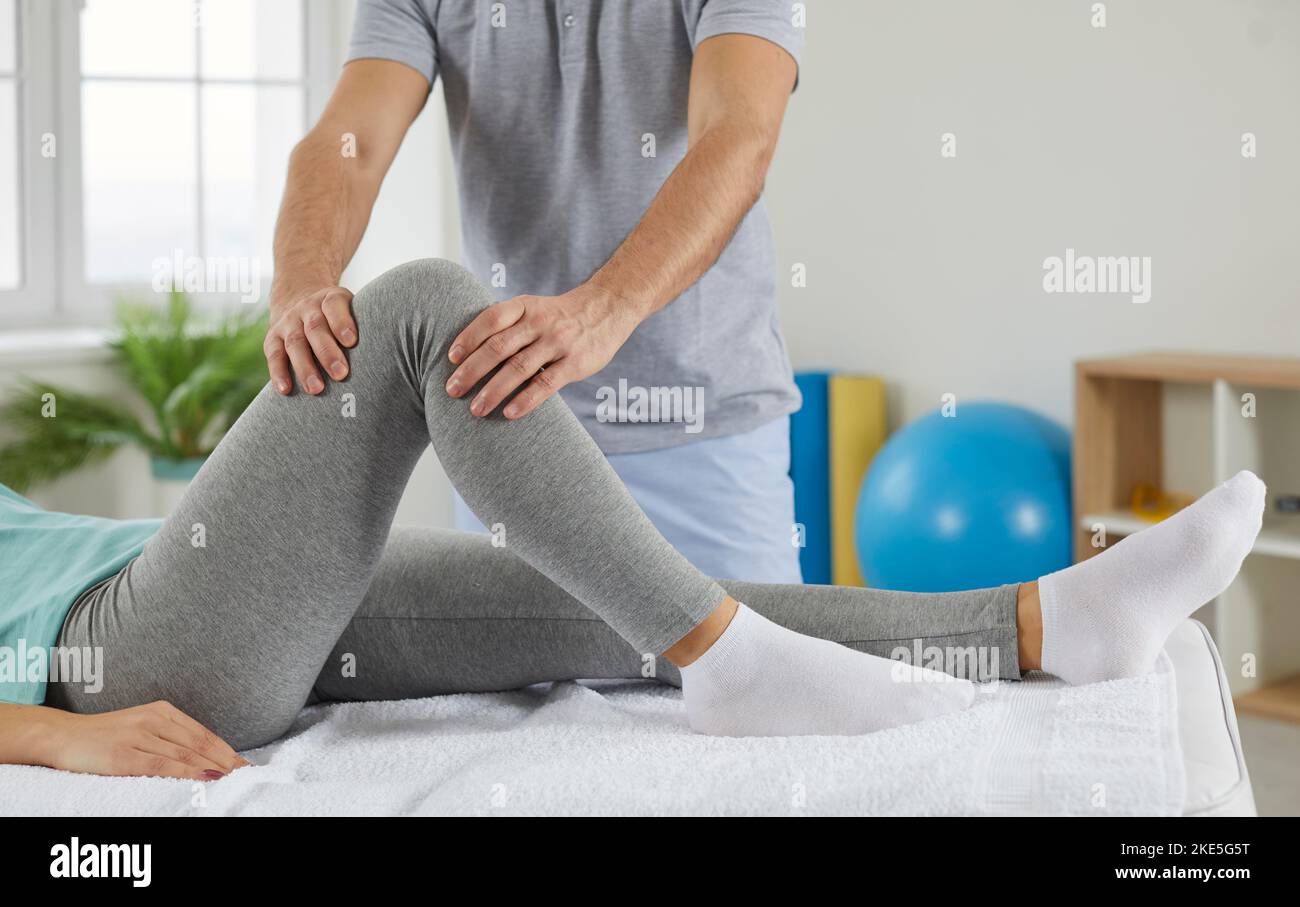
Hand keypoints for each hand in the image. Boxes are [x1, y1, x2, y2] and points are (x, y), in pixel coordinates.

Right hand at [41, 700, 248, 779]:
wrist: (62, 735)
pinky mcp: (122, 755)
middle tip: (245, 776)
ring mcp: (137, 736)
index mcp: (161, 710)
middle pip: (198, 744)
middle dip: (225, 761)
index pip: (203, 733)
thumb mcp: (142, 726)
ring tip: (231, 781)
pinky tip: (202, 780)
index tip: (244, 765)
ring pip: (184, 755)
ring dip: (211, 769)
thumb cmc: (105, 735)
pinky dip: (185, 774)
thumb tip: (204, 756)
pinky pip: (161, 765)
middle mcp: (153, 719)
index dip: (226, 750)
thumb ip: (170, 736)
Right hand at [265, 285, 356, 394]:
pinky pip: (274, 355)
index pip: (334, 306)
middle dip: (327, 352)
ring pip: (295, 343)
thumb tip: (383, 361)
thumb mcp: (351, 309)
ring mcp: (288, 322)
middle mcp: (307, 308)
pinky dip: (279, 373)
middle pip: (315, 328)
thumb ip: (363, 327)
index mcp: (330, 298)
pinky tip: (286, 390)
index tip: (351, 341)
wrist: (298, 298)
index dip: (342, 322)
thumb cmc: (337, 316)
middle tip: (340, 374)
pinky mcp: (273, 337)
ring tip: (316, 389)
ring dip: (305, 368)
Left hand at [444, 283, 643, 418]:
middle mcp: (539, 323)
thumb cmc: (560, 315)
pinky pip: (546, 384)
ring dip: (493, 390)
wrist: (608, 308)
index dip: (468, 338)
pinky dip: (526, 399)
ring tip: (476, 409)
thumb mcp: (534, 308)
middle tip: (452, 390)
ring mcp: (558, 343)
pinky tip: (509, 412)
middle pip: (499, 347)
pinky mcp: (575, 363)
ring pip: (519, 368)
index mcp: (525, 307)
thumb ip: (508, 325)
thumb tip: (470, 353)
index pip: (490, 320)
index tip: (451, 358)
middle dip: (472, 370)